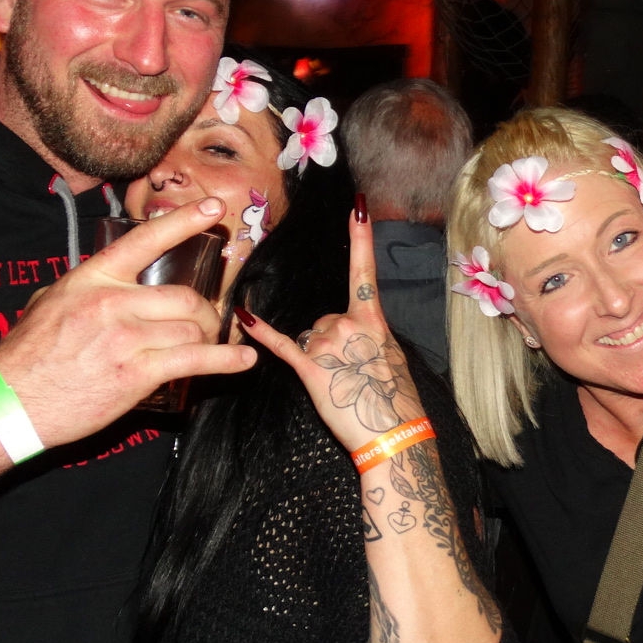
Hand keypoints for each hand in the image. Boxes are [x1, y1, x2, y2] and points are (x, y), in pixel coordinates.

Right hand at [0, 198, 256, 447]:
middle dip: (206, 312)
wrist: (9, 402)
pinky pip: (194, 362)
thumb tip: (100, 284)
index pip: (146, 240)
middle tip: (208, 323)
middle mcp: (111, 302)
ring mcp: (125, 339)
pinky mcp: (135, 375)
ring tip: (213, 345)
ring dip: (209, 339)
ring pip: (192, 329)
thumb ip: (80, 289)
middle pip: (185, 298)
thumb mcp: (46, 303)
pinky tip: (243, 361)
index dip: (184, 222)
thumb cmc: (25, 356)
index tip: (213, 209)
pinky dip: (225, 361)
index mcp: (91, 278)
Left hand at [236, 209, 423, 452]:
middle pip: (326, 319)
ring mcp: (327, 345)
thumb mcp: (392, 357)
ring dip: (320, 357)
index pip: (365, 272)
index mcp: (374, 320)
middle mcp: (348, 324)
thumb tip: (353, 333)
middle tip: (353, 372)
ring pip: (311, 337)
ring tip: (340, 383)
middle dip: (334, 342)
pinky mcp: (310, 368)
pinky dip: (261, 332)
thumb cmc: (397, 400)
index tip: (357, 208)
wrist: (393, 434)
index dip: (361, 238)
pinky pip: (282, 345)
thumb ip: (370, 336)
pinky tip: (244, 317)